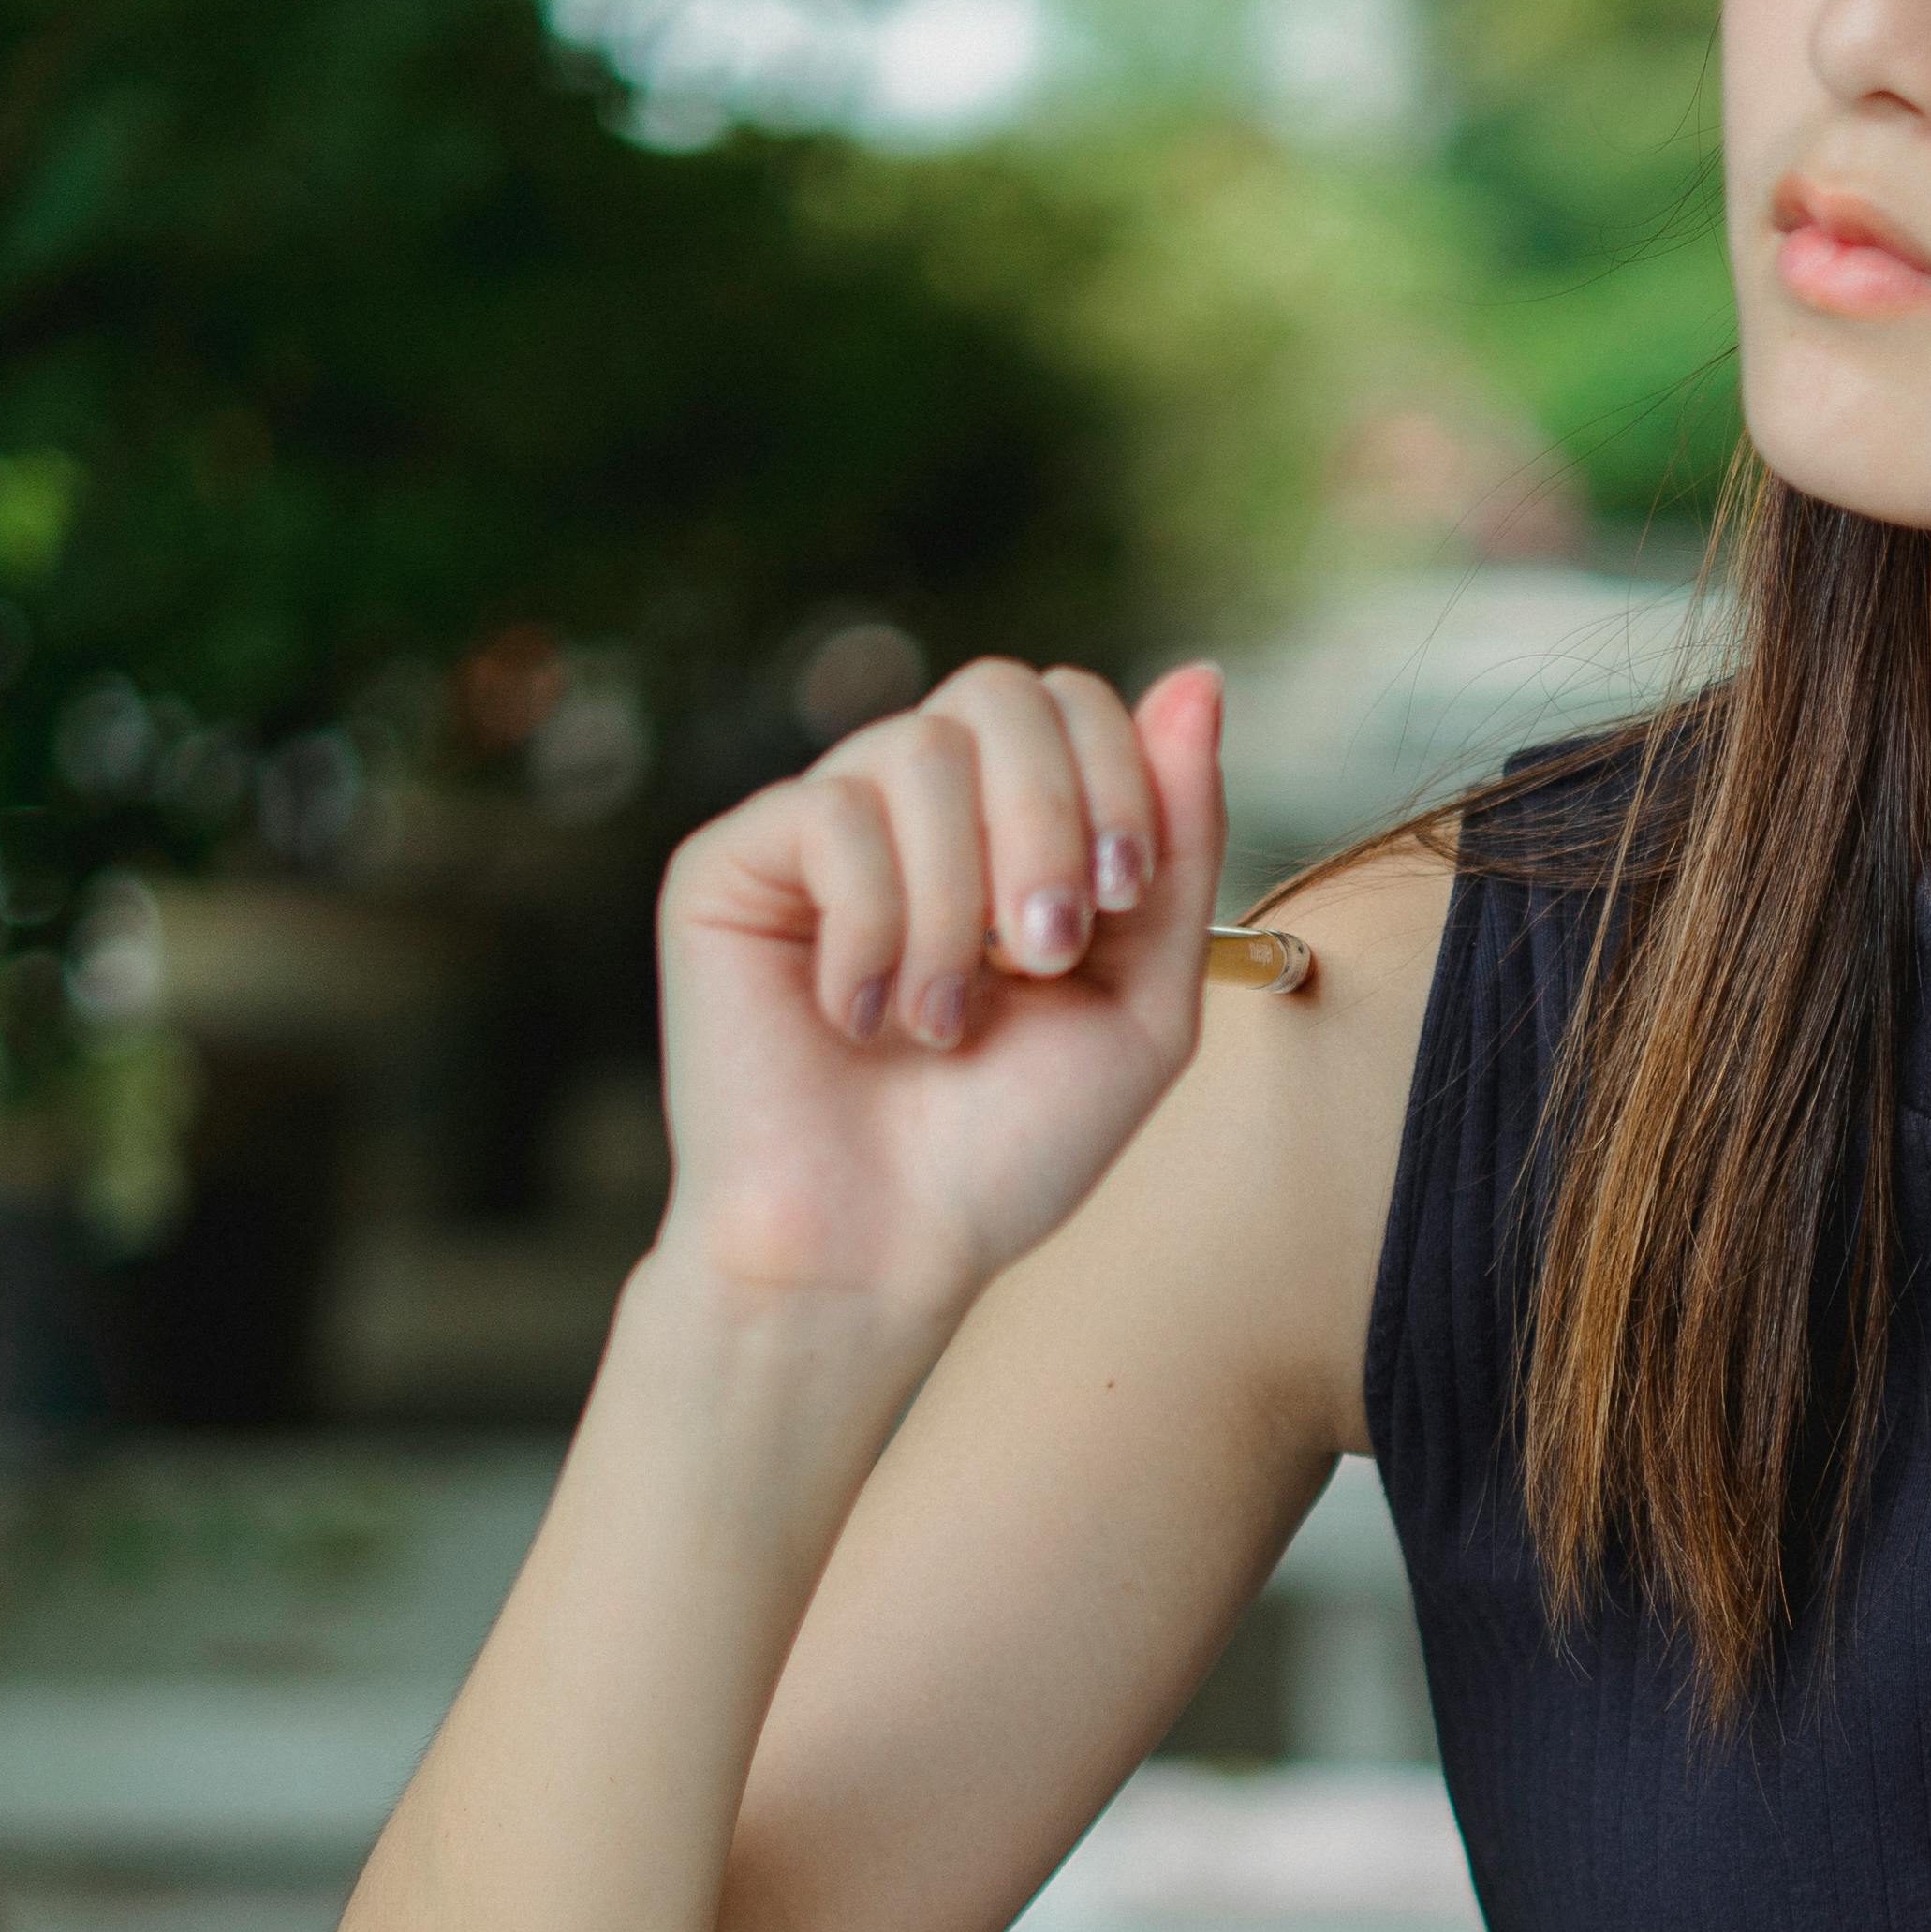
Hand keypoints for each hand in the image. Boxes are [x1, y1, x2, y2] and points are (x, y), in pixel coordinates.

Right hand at [650, 657, 1233, 1310]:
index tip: (1121, 897)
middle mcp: (914, 811)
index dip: (1115, 773)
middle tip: (1044, 953)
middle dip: (1048, 819)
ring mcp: (819, 829)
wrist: (877, 1252)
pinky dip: (872, 925)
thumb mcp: (1142, 1002)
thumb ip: (1178, 847)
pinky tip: (861, 1015)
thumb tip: (1198, 679)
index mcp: (1009, 832)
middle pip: (998, 692)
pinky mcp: (731, 862)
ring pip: (918, 749)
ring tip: (945, 1018)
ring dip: (959, 900)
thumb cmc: (1003, 1149)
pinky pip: (828, 812)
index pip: (1070, 703)